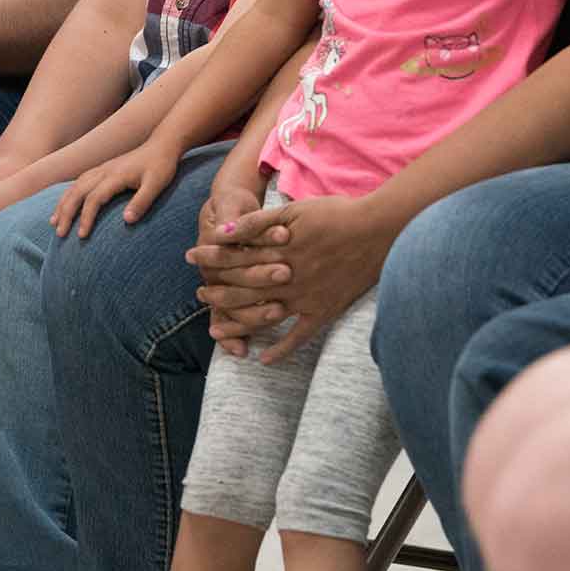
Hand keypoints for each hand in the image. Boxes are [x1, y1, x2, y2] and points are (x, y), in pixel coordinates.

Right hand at [49, 142, 180, 238]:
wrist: (162, 145)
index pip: (94, 198)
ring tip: (54, 223)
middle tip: (60, 234)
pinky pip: (79, 182)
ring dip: (63, 204)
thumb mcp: (157, 184)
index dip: (86, 217)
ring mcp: (102, 169)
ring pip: (75, 186)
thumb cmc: (161, 166)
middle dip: (66, 213)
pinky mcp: (103, 169)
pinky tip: (65, 205)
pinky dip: (68, 195)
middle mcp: (104, 171)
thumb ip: (142, 202)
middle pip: (77, 192)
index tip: (82, 236)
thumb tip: (127, 221)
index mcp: (115, 175)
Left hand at [190, 195, 395, 365]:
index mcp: (276, 252)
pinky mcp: (325, 310)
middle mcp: (286, 278)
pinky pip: (300, 336)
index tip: (191, 258)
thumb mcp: (293, 210)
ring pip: (263, 316)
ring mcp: (305, 298)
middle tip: (200, 294)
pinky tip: (265, 360)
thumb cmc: (336, 213)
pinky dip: (282, 349)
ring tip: (216, 330)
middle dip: (217, 292)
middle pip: (242, 290)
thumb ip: (255, 223)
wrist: (379, 229)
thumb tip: (220, 232)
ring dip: (237, 325)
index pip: (233, 258)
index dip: (210, 257)